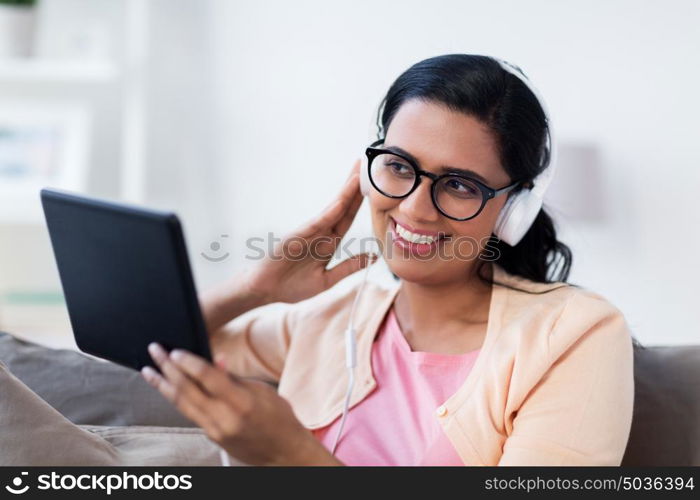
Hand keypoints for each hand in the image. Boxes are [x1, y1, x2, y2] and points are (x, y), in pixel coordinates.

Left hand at [142, 343, 341, 465]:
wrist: (284, 453)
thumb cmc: (280, 418)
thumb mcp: (263, 392)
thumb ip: (234, 378)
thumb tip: (216, 360)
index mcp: (242, 404)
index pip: (208, 378)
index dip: (189, 362)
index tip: (174, 350)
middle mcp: (225, 420)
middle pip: (188, 391)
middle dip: (168, 368)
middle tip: (155, 351)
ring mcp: (215, 431)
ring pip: (182, 405)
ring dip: (163, 385)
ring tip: (149, 370)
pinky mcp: (211, 437)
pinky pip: (189, 414)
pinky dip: (177, 398)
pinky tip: (168, 387)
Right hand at [244, 159, 376, 304]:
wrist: (264, 290)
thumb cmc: (291, 285)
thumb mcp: (326, 280)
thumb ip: (348, 268)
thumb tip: (373, 257)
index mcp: (328, 243)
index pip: (347, 218)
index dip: (360, 202)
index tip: (373, 186)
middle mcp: (320, 233)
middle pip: (342, 207)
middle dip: (354, 187)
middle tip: (366, 164)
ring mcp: (308, 233)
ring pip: (331, 210)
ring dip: (345, 192)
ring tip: (357, 174)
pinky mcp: (296, 237)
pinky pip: (317, 224)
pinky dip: (329, 213)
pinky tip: (341, 202)